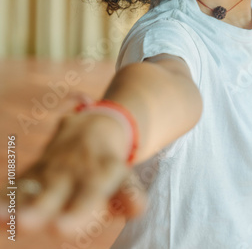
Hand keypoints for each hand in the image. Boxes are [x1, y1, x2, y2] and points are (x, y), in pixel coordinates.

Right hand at [0, 112, 147, 235]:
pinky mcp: (34, 170)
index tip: (62, 227)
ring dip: (15, 202)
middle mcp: (72, 168)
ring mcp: (51, 167)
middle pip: (54, 190)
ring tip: (2, 219)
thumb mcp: (125, 177)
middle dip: (40, 208)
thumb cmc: (111, 165)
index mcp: (99, 171)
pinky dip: (4, 196)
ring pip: (31, 185)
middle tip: (27, 223)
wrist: (96, 125)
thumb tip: (137, 208)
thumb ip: (129, 195)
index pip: (89, 193)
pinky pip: (17, 182)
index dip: (77, 210)